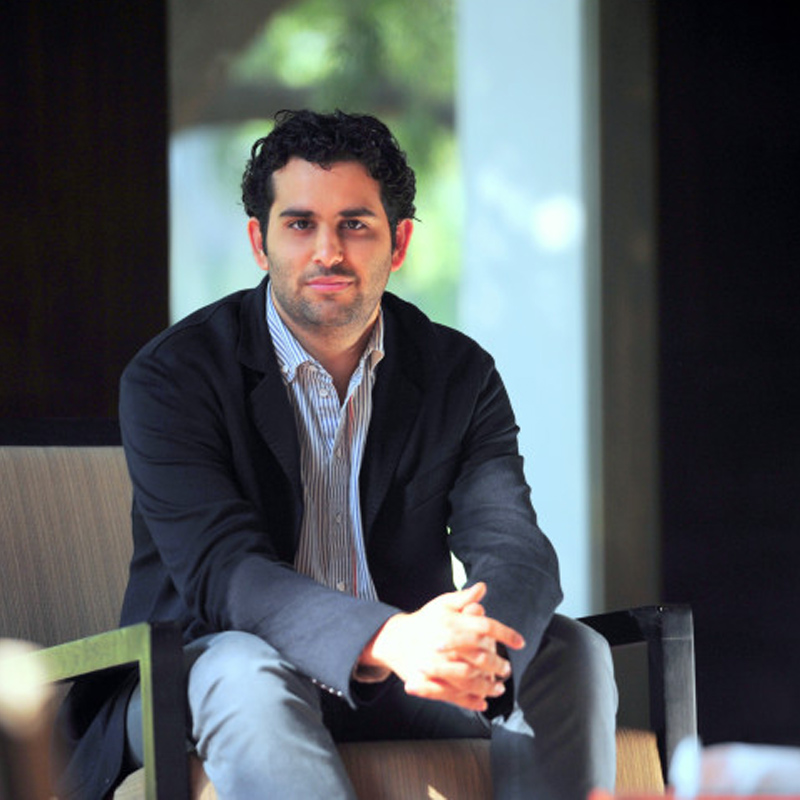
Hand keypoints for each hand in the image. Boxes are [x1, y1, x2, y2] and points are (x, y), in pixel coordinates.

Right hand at [360, 582, 524, 711]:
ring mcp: (437, 665)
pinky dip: (470, 702)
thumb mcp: (442, 604)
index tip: (521, 642)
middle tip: (507, 670)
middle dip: (498, 665)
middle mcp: (446, 644)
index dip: (506, 634)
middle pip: (480, 657)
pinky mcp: (429, 681)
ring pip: (469, 679)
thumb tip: (482, 588)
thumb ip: (464, 598)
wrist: (394, 639)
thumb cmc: (423, 620)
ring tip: (498, 688)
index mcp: (452, 623)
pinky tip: (482, 703)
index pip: (486, 627)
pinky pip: (454, 695)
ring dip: (488, 686)